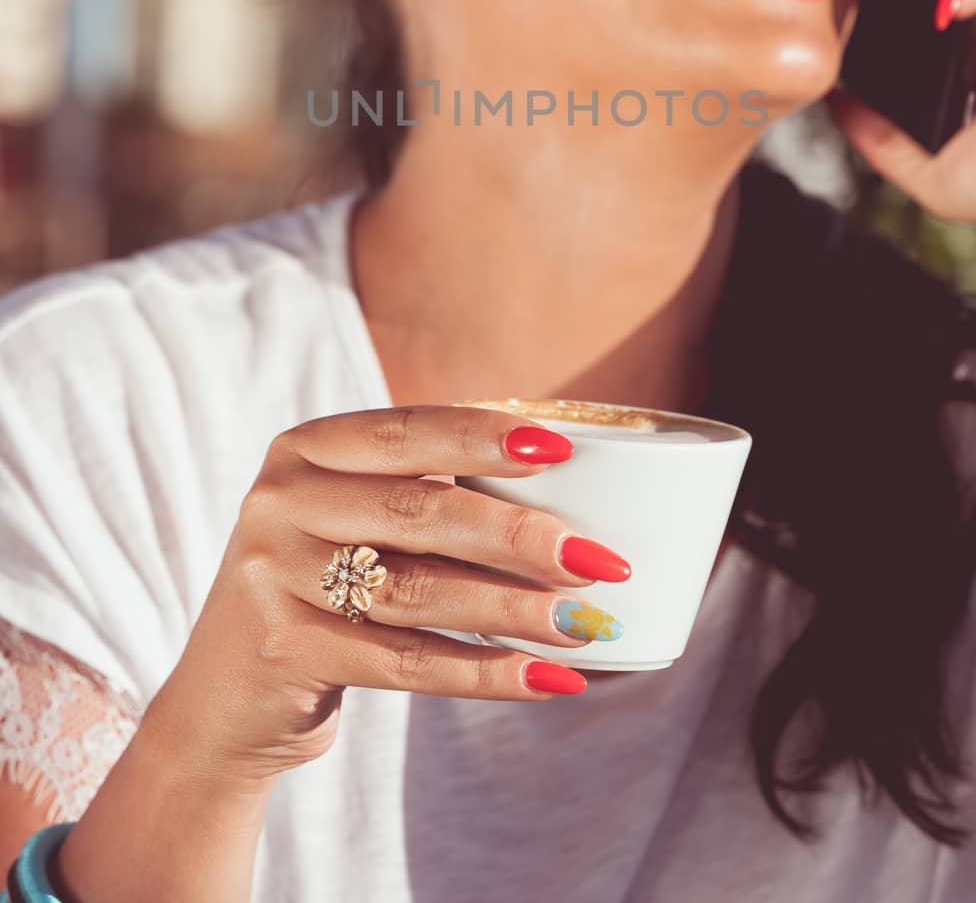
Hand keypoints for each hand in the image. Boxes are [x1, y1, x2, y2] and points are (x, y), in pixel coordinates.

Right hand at [144, 407, 628, 789]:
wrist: (223, 697)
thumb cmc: (325, 583)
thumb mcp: (348, 515)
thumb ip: (421, 488)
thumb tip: (562, 480)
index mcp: (305, 448)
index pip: (407, 431)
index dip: (484, 438)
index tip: (560, 450)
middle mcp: (280, 502)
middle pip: (420, 512)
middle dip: (519, 536)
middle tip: (599, 558)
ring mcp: (274, 579)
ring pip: (418, 592)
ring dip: (514, 610)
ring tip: (586, 622)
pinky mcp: (285, 651)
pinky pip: (402, 663)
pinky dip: (482, 673)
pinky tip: (545, 676)